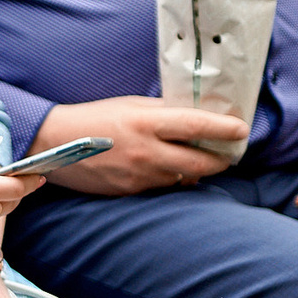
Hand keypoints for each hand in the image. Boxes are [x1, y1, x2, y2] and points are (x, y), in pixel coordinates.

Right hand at [35, 97, 248, 196]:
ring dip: (197, 169)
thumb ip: (163, 110)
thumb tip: (196, 112)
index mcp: (145, 123)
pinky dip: (174, 177)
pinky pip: (164, 186)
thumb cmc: (94, 118)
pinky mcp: (131, 191)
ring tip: (201, 157)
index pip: (196, 125)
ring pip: (185, 177)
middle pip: (200, 162)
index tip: (242, 129)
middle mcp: (146, 152)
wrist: (55, 145)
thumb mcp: (130, 105)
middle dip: (221, 159)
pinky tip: (171, 167)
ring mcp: (139, 176)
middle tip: (231, 153)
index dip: (224, 128)